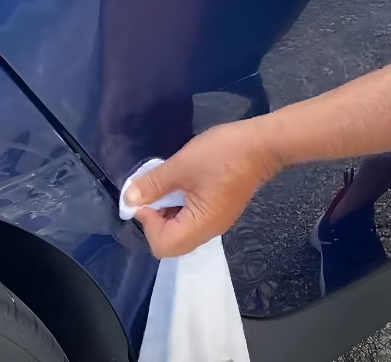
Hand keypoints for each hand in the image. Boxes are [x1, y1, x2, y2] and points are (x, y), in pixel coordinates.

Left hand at [123, 118, 284, 257]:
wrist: (262, 143)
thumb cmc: (221, 155)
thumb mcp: (179, 166)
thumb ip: (152, 185)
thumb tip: (128, 200)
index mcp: (201, 226)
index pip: (162, 246)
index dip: (148, 223)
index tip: (148, 196)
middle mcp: (209, 231)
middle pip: (170, 243)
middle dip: (154, 219)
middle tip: (154, 191)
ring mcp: (215, 222)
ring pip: (180, 231)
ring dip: (166, 212)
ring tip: (167, 185)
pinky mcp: (218, 211)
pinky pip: (191, 219)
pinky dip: (178, 206)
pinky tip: (179, 184)